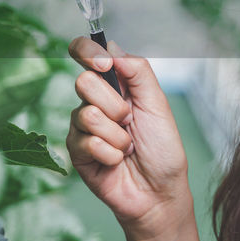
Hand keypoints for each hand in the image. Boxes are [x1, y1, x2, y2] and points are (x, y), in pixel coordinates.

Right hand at [66, 36, 192, 240]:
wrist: (160, 192)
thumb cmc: (163, 150)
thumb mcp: (158, 103)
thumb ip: (137, 71)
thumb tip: (110, 47)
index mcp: (115, 85)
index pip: (85, 53)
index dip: (87, 51)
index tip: (104, 64)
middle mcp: (94, 102)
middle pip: (83, 82)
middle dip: (115, 105)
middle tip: (129, 122)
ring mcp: (83, 127)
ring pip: (86, 114)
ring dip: (116, 135)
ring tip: (127, 147)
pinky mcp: (76, 152)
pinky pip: (86, 142)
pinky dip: (110, 153)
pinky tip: (117, 162)